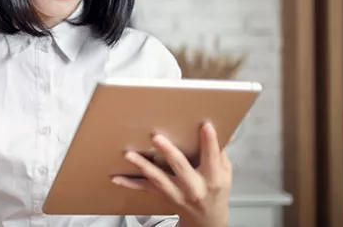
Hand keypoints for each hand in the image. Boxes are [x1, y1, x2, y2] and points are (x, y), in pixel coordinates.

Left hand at [111, 122, 231, 226]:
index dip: (209, 141)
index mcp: (213, 178)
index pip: (212, 157)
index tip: (204, 125)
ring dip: (143, 166)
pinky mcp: (164, 196)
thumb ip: (221, 152)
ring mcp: (177, 193)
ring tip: (129, 155)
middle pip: (181, 168)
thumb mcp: (225, 173)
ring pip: (158, 179)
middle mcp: (195, 187)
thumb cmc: (216, 191)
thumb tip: (227, 130)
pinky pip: (145, 189)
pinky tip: (116, 178)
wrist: (207, 219)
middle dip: (169, 152)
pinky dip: (130, 184)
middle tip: (157, 137)